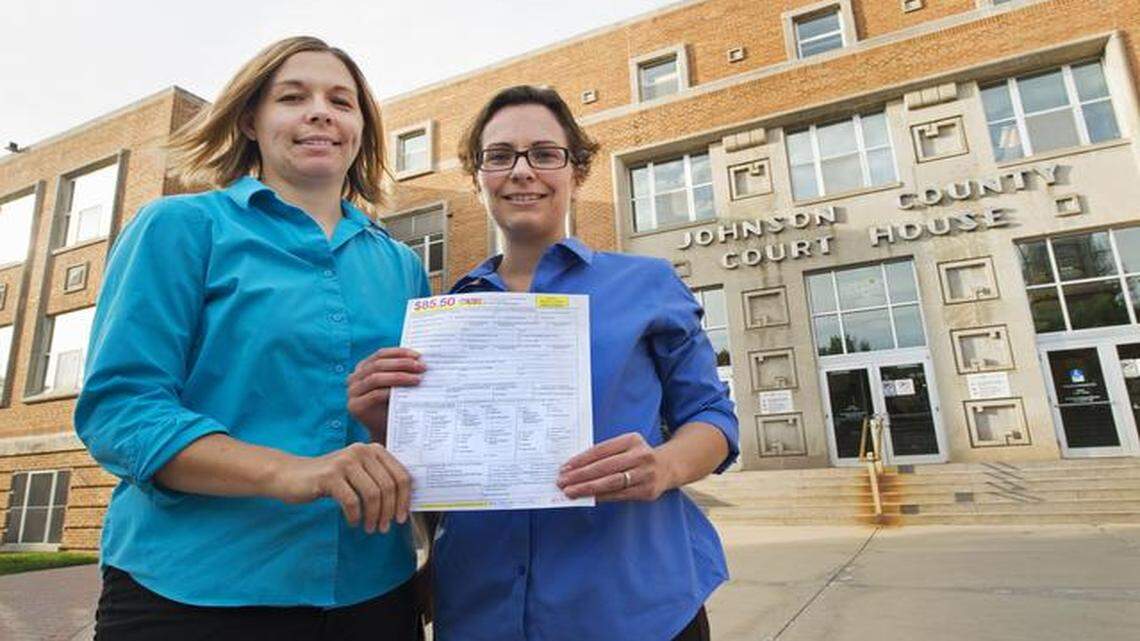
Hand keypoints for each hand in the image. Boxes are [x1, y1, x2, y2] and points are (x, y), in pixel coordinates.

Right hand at [266, 442, 411, 532]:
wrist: (291, 475)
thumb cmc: (328, 479)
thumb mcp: (357, 474)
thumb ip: (378, 480)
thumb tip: (403, 503)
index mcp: (373, 449)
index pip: (401, 475)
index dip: (404, 499)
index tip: (401, 517)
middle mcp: (361, 451)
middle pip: (388, 486)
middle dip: (389, 511)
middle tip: (384, 527)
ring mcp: (345, 461)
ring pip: (372, 494)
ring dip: (374, 516)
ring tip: (369, 528)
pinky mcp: (330, 475)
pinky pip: (352, 501)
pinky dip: (355, 516)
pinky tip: (353, 522)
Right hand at [348, 348, 425, 440]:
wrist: (387, 431)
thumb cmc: (395, 404)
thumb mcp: (396, 383)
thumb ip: (402, 369)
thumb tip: (421, 358)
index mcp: (363, 367)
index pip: (380, 354)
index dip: (399, 353)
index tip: (418, 355)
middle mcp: (354, 378)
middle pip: (378, 365)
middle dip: (402, 364)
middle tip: (421, 367)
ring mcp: (352, 392)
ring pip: (375, 378)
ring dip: (399, 377)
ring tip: (418, 379)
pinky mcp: (355, 407)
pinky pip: (374, 395)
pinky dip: (390, 391)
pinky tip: (405, 391)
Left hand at [556, 432, 673, 501]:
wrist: (669, 466)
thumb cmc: (638, 456)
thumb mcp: (626, 446)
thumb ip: (606, 453)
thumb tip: (576, 467)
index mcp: (632, 439)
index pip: (601, 450)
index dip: (581, 459)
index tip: (565, 467)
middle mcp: (641, 455)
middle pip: (605, 467)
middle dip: (580, 476)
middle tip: (562, 482)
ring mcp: (646, 474)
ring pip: (611, 483)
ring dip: (588, 488)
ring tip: (571, 492)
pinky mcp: (648, 491)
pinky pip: (620, 495)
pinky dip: (602, 497)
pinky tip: (588, 497)